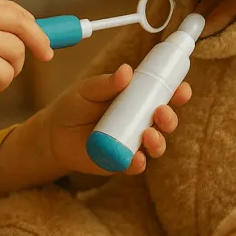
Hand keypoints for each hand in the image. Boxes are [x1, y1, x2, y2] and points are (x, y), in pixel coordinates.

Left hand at [40, 64, 191, 175]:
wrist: (53, 135)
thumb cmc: (74, 106)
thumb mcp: (87, 90)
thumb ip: (106, 83)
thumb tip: (126, 70)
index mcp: (137, 100)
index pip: (163, 95)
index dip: (177, 93)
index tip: (182, 89)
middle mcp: (140, 121)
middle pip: (165, 121)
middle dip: (170, 118)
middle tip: (161, 112)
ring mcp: (133, 143)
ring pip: (156, 145)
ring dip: (159, 141)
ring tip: (148, 135)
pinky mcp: (121, 162)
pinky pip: (136, 165)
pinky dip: (139, 162)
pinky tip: (136, 158)